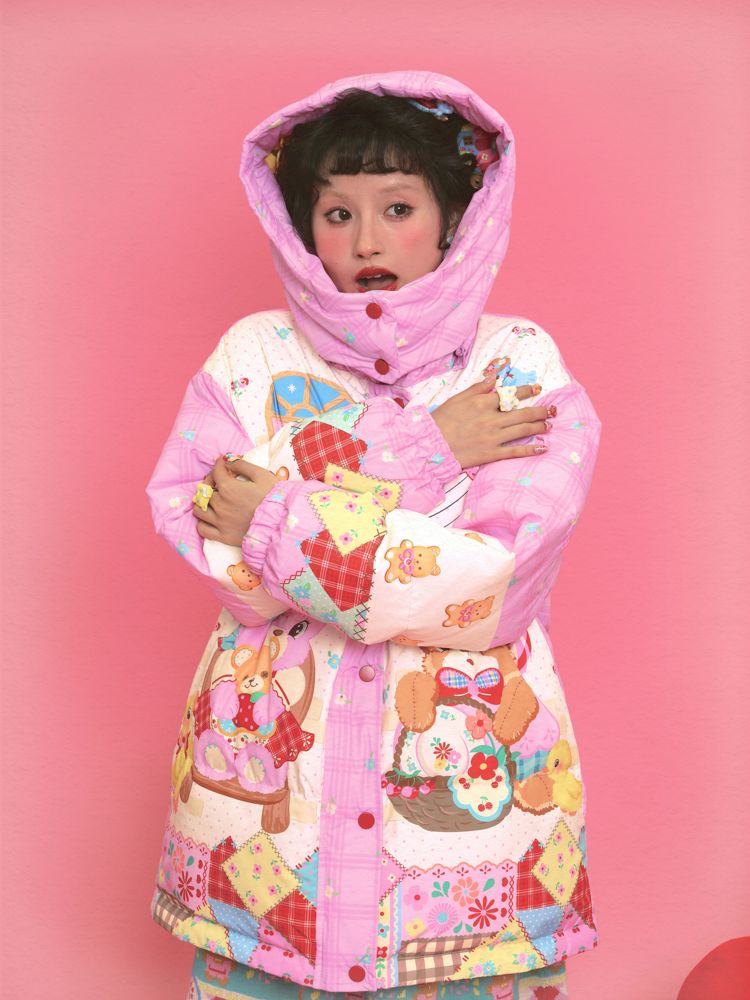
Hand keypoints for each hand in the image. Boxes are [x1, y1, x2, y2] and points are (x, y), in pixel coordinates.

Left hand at [192, 457, 278, 545]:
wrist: (281, 524)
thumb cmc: (273, 498)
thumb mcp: (261, 475)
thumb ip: (242, 465)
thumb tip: (227, 460)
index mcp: (228, 488)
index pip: (216, 472)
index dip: (219, 465)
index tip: (223, 463)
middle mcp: (220, 504)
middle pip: (204, 489)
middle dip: (210, 481)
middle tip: (218, 481)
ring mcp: (220, 522)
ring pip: (199, 510)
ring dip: (202, 503)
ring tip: (210, 501)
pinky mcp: (223, 536)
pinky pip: (202, 529)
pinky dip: (203, 523)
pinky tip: (211, 519)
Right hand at [431, 373, 554, 468]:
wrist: (431, 445)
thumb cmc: (441, 420)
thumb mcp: (458, 398)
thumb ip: (478, 388)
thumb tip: (495, 376)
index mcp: (483, 403)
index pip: (510, 394)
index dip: (526, 390)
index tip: (537, 388)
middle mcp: (492, 418)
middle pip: (523, 413)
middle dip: (541, 411)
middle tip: (553, 410)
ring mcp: (493, 437)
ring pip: (523, 430)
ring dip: (539, 426)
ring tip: (549, 425)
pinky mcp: (491, 453)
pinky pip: (515, 451)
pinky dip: (530, 450)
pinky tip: (542, 448)